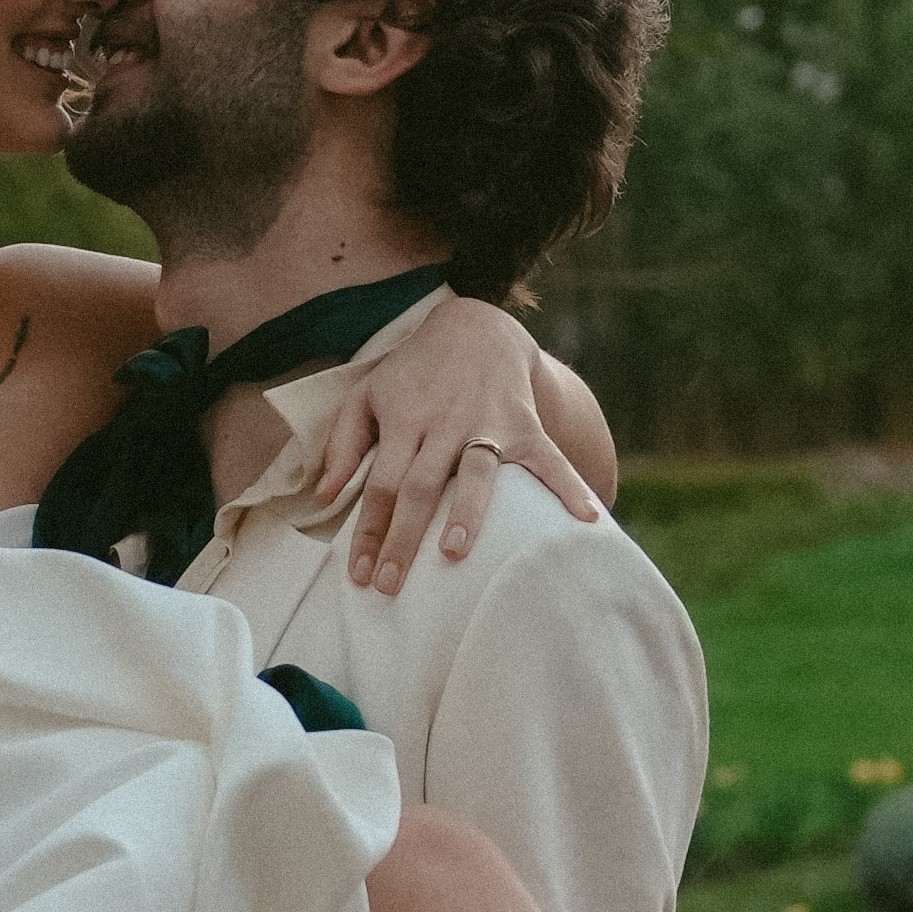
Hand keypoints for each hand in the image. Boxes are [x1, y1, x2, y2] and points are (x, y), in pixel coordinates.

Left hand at [318, 298, 600, 593]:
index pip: (383, 485)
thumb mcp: (368, 394)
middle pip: (421, 488)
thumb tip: (325, 496)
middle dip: (404, 539)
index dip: (369, 530)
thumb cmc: (415, 372)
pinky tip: (587, 520)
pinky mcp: (525, 424)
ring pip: (476, 473)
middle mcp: (445, 424)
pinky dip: (570, 487)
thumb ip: (344, 443)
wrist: (477, 326)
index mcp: (405, 421)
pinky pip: (548, 461)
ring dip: (467, 513)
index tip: (359, 574)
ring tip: (456, 553)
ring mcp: (488, 424)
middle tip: (391, 585)